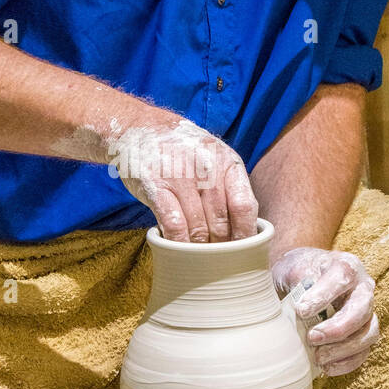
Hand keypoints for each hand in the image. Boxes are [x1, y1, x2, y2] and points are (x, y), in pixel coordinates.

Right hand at [105, 117, 257, 242]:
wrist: (141, 128)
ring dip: (199, 249)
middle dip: (221, 246)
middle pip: (220, 222)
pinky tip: (177, 247)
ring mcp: (179, 176)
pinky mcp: (154, 186)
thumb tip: (247, 230)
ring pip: (197, 228)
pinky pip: (172, 224)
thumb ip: (230, 188)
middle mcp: (206, 167)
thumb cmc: (183, 152)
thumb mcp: (214, 158)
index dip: (245, 234)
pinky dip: (177, 242)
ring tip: (198, 257)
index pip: (244, 206)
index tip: (244, 251)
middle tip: (219, 260)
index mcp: (227, 162)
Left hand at [271, 247, 377, 375]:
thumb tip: (301, 308)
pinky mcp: (364, 333)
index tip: (300, 311)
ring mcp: (367, 312)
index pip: (342, 278)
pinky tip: (326, 367)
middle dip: (338, 328)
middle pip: (361, 309)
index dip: (323, 296)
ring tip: (318, 357)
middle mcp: (363, 288)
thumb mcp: (293, 269)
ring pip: (369, 333)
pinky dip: (347, 363)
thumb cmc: (298, 273)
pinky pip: (364, 352)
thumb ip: (297, 282)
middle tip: (312, 338)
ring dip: (344, 349)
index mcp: (347, 266)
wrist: (303, 279)